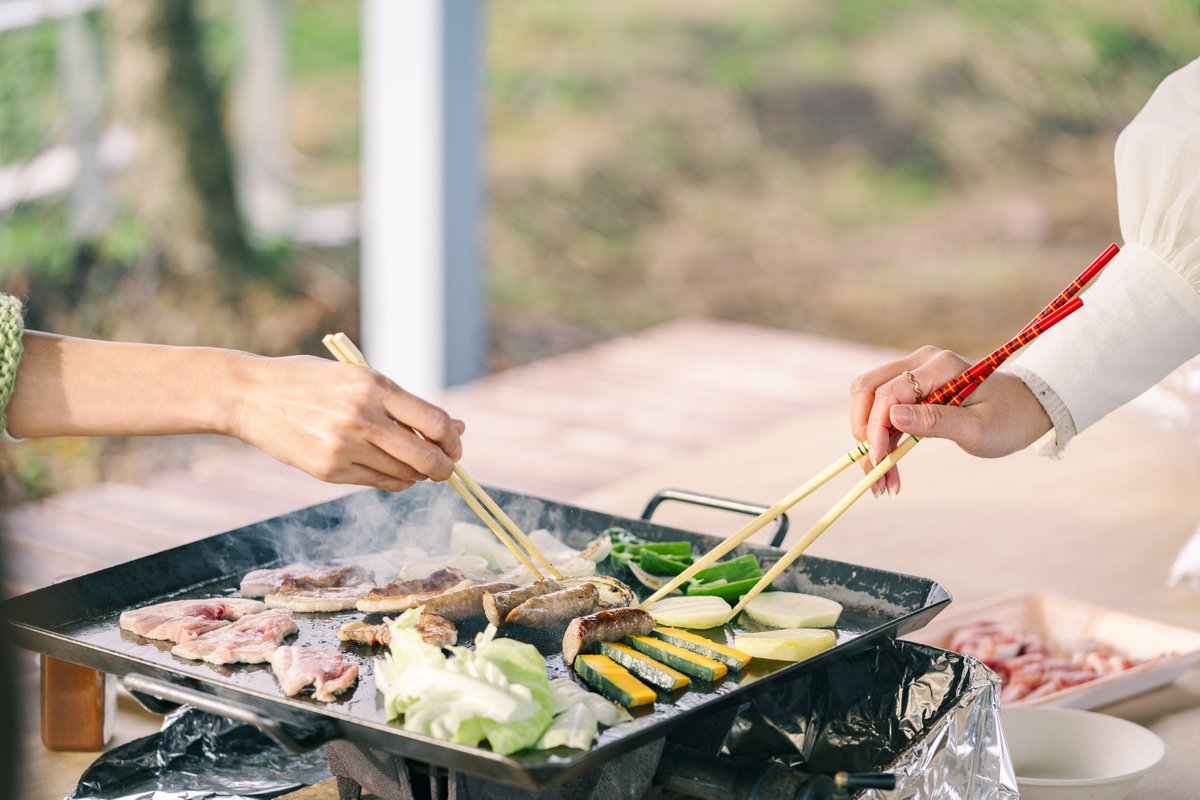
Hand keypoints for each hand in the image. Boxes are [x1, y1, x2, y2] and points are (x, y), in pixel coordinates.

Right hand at [226, 354, 464, 491]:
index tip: (455, 445)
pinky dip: (396, 481)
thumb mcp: (360, 379)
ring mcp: (345, 447)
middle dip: (445, 468)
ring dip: (419, 475)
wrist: (252, 396)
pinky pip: (379, 483)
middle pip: (426, 457)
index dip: (453, 440)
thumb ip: (406, 405)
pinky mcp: (329, 471)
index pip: (435, 422)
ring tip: (418, 466)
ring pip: (404, 474)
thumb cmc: (314, 382)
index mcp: (375, 387)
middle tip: (446, 468)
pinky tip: (397, 473)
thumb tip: (457, 428)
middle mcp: (362, 418)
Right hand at [849, 346, 1050, 495]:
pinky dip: (880, 438)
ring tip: (882, 479)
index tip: (879, 463)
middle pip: (868, 389)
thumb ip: (936, 421)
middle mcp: (920, 361)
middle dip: (864, 433)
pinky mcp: (911, 386)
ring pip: (869, 400)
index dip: (876, 428)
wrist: (1024, 409)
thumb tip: (893, 417)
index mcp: (940, 366)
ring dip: (869, 440)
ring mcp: (914, 371)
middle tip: (874, 472)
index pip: (889, 392)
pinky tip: (889, 466)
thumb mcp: (978, 429)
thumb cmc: (1008, 419)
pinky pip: (882, 409)